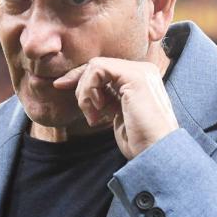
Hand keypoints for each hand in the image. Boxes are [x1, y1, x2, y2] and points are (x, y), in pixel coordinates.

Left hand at [53, 57, 178, 158]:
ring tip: (93, 115)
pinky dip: (89, 89)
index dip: (81, 78)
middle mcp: (143, 70)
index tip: (60, 86)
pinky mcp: (134, 76)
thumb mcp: (119, 113)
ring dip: (85, 92)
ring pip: (95, 66)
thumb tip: (82, 88)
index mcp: (141, 79)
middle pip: (98, 65)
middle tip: (76, 102)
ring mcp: (140, 71)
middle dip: (79, 83)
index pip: (105, 70)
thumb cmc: (139, 140)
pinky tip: (97, 110)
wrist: (155, 152)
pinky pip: (98, 69)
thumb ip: (107, 97)